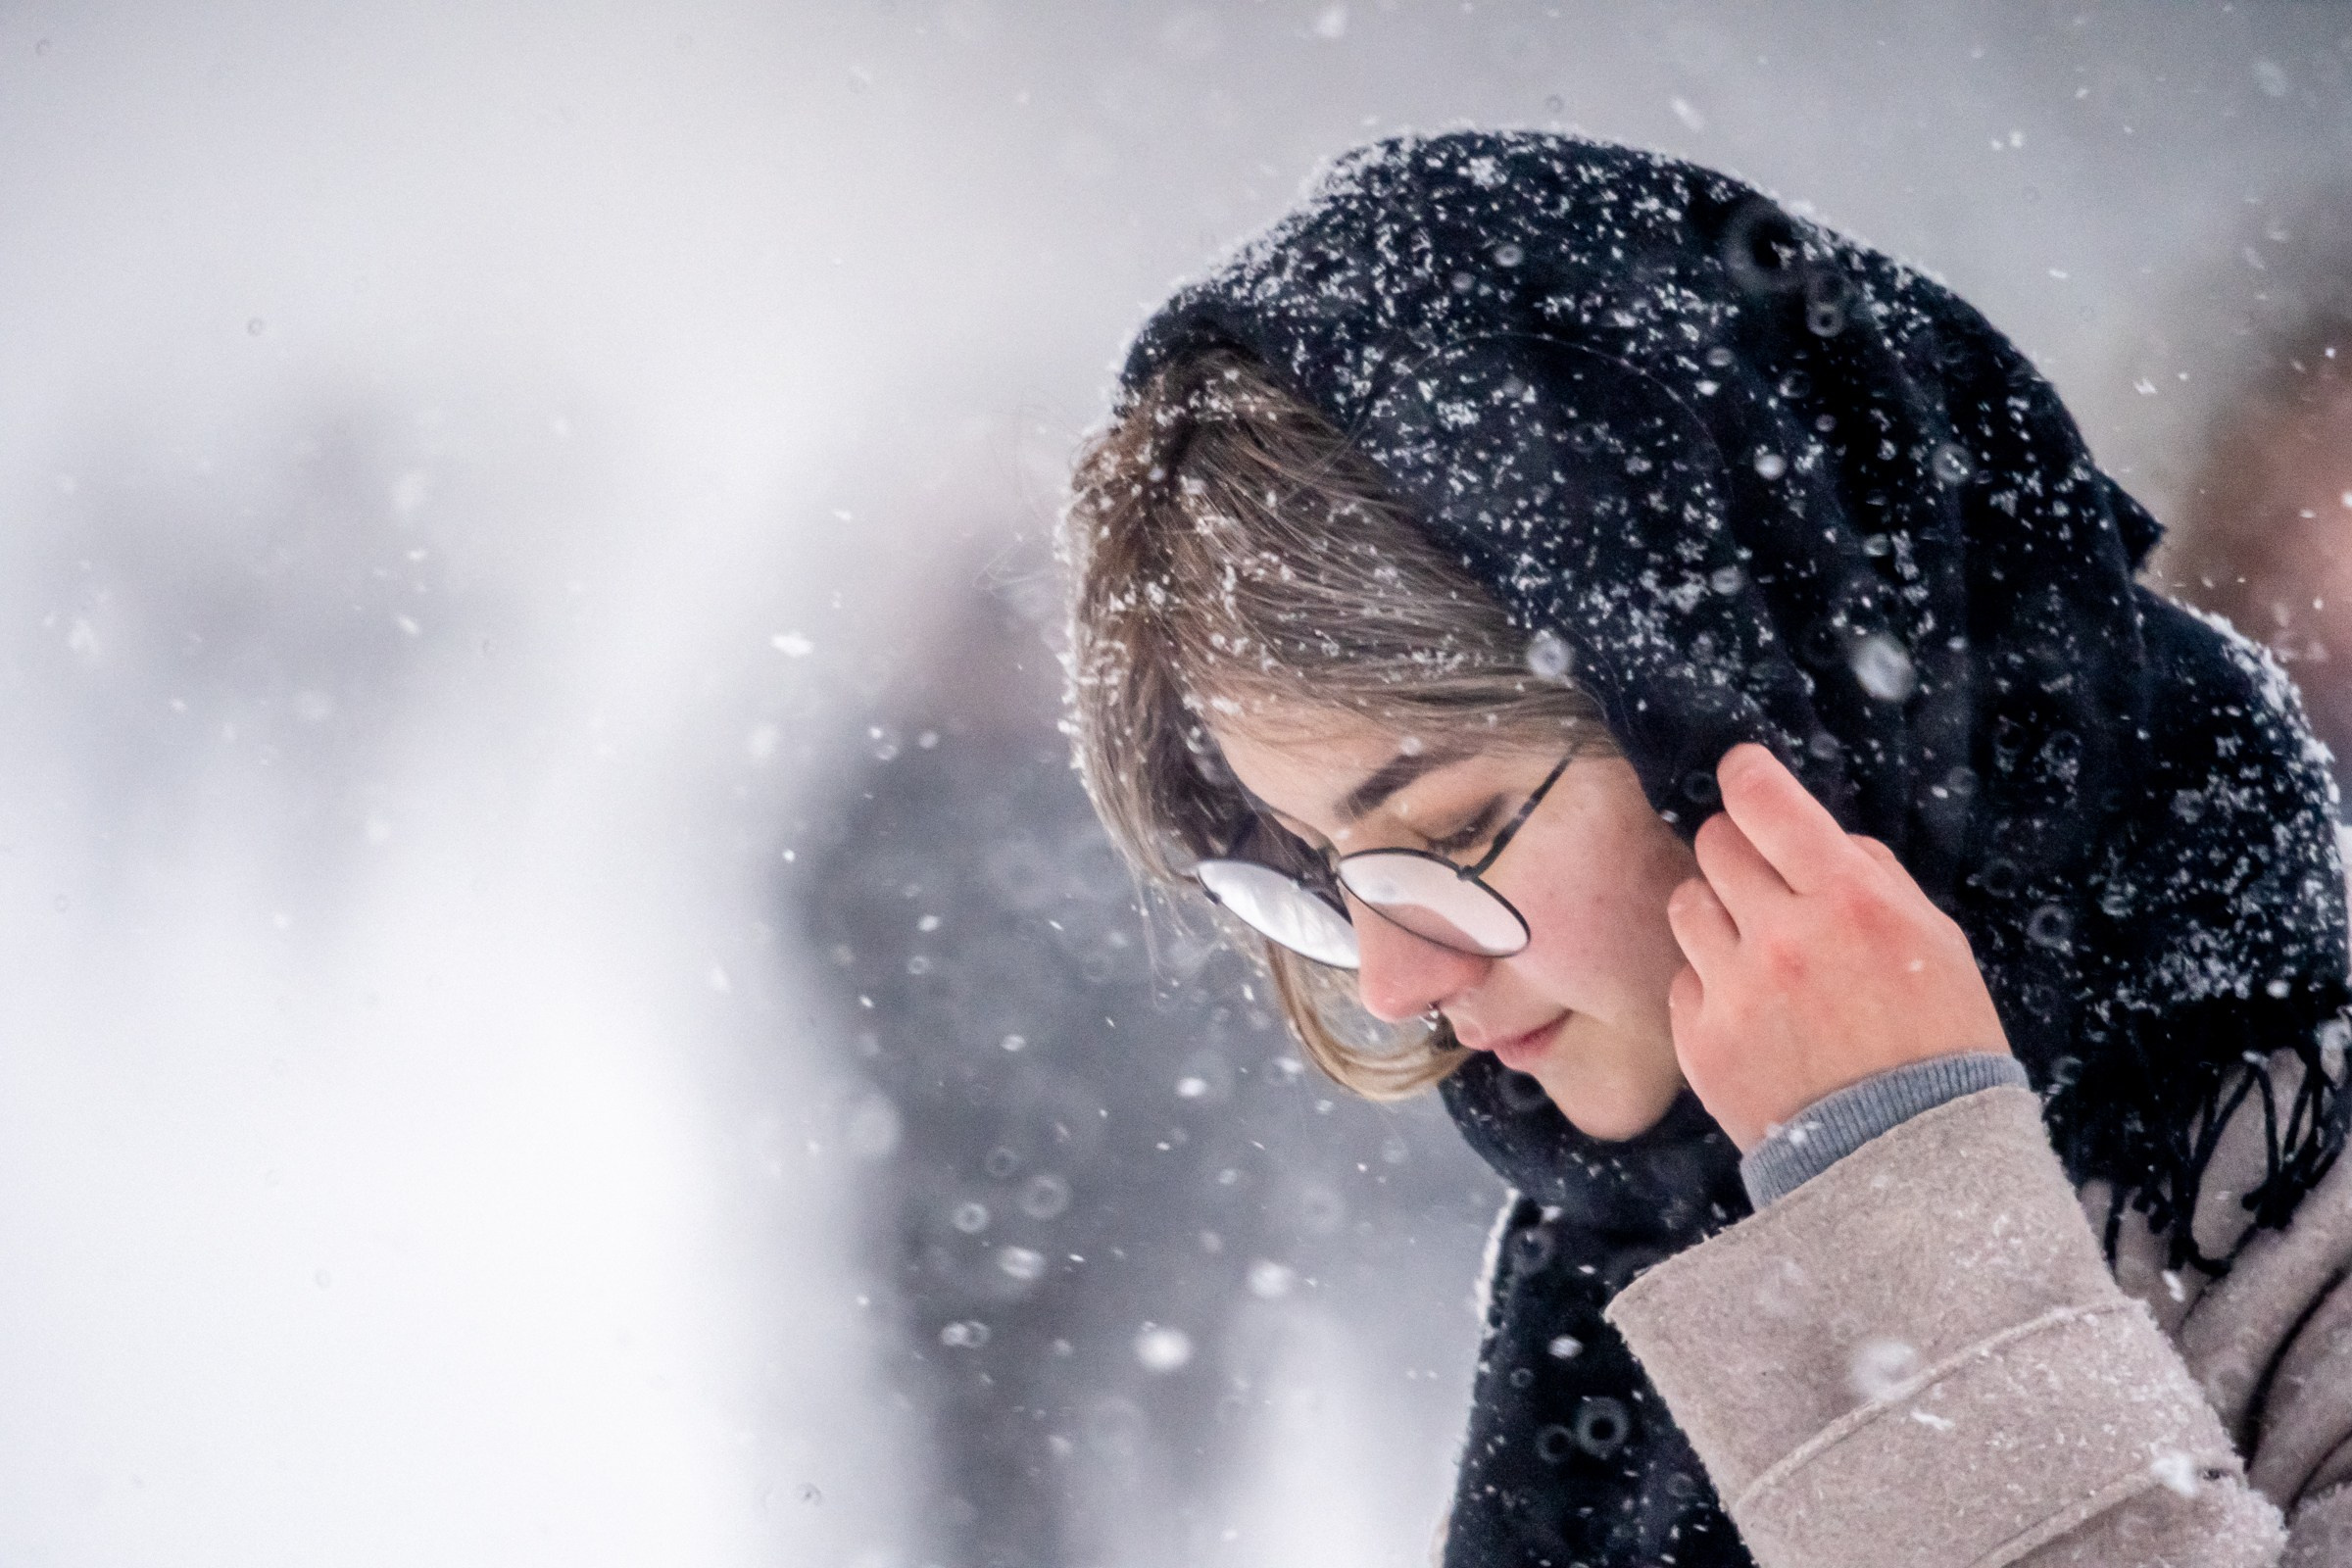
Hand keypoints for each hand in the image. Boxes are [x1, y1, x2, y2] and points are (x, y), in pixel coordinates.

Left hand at [1664, 743, 2011, 1151]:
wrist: (1912, 1162)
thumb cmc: (1937, 1044)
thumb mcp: (1934, 941)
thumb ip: (1870, 877)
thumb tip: (1815, 835)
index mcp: (1849, 900)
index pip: (1764, 800)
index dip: (1746, 776)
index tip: (1742, 775)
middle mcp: (1783, 936)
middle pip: (1715, 845)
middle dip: (1737, 852)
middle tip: (1763, 881)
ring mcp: (1735, 990)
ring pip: (1687, 904)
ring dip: (1717, 914)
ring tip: (1758, 951)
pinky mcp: (1701, 1041)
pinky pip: (1683, 980)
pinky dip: (1711, 986)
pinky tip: (1755, 1014)